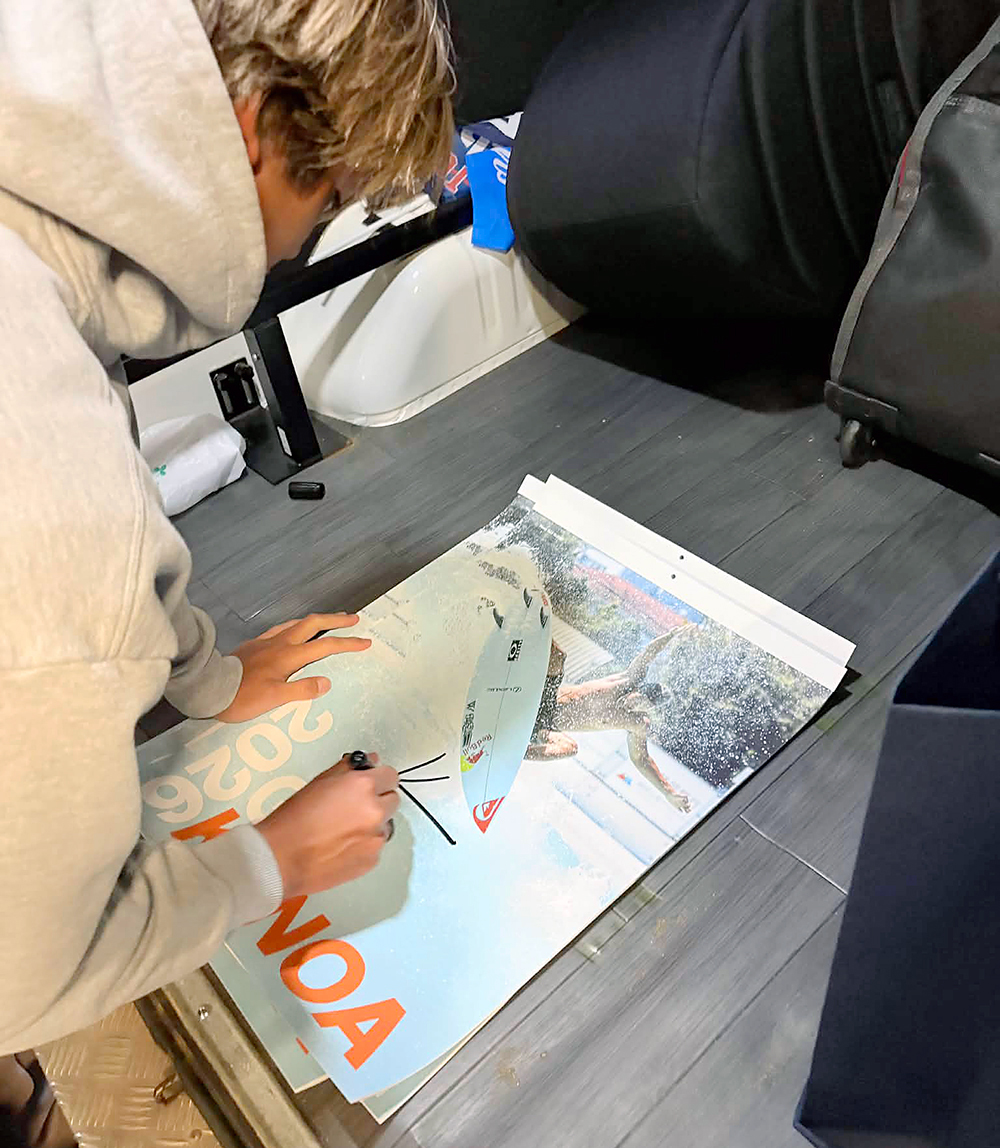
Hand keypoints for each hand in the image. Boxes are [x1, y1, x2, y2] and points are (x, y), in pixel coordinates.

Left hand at [216, 613, 369, 722]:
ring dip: (316, 621)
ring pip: (296, 623)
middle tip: (353, 618)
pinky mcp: (253, 644)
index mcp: (289, 656)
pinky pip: (280, 629)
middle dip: (335, 620)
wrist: (209, 688)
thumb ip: (302, 689)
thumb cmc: (242, 697)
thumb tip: (327, 681)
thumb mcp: (274, 698)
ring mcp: (265, 642)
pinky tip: (291, 631)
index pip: (325, 646)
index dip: (347, 643)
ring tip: (327, 621)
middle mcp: (280, 643)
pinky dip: (294, 627)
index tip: (365, 641)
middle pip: (313, 624)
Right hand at [257, 754, 398, 897]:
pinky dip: (365, 845)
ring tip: (344, 831)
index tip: (371, 784)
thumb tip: (369, 762)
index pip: (391, 775)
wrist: (282, 859)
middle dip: (378, 801)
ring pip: (385, 825)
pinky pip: (376, 847)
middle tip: (354, 808)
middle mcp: (375, 811)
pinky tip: (341, 847)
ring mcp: (376, 838)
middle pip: (393, 800)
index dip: (379, 779)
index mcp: (363, 786)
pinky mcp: (372, 860)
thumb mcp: (320, 782)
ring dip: (372, 825)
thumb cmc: (294, 819)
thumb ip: (349, 769)